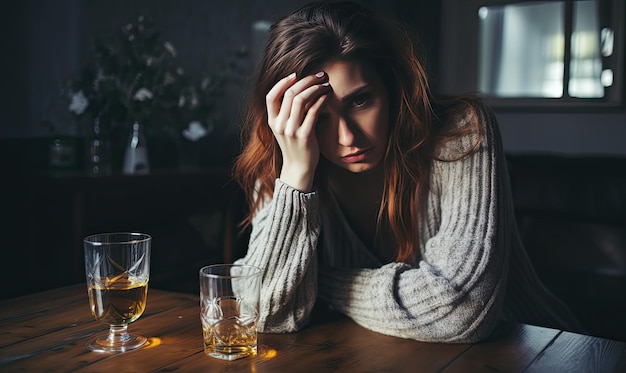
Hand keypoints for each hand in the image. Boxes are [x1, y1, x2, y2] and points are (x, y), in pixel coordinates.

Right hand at [266, 71, 330, 191]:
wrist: (299, 168)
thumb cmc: (295, 145)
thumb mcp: (285, 128)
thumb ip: (287, 112)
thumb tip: (300, 87)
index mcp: (272, 121)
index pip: (271, 96)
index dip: (282, 82)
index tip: (296, 75)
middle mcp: (279, 125)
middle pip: (289, 93)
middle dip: (306, 80)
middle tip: (319, 75)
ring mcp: (291, 131)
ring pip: (300, 99)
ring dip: (315, 88)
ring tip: (325, 84)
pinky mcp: (304, 136)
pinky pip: (313, 111)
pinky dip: (321, 100)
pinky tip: (328, 95)